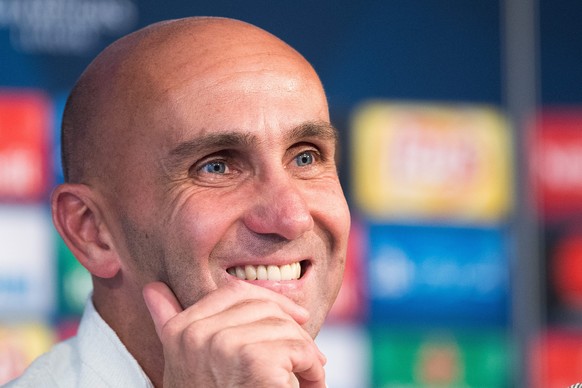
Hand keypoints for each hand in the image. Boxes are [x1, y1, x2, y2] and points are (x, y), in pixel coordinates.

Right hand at [142, 281, 325, 387]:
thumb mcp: (184, 363)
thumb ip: (169, 322)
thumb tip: (152, 288)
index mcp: (180, 330)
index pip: (233, 292)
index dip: (267, 302)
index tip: (293, 318)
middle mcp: (197, 334)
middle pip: (263, 306)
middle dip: (291, 328)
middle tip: (305, 353)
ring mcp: (224, 345)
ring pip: (285, 326)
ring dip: (306, 352)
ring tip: (308, 374)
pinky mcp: (256, 360)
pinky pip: (300, 348)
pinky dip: (314, 368)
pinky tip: (309, 384)